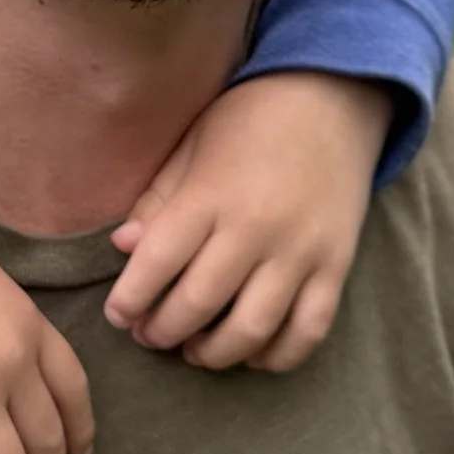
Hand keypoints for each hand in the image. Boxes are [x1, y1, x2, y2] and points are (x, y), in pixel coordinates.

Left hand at [104, 72, 391, 371]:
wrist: (332, 98)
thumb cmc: (249, 120)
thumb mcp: (192, 145)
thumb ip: (158, 199)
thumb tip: (122, 246)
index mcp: (211, 194)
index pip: (159, 261)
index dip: (130, 298)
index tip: (116, 316)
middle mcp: (256, 228)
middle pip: (199, 303)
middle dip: (163, 331)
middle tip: (148, 336)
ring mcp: (301, 251)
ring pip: (253, 328)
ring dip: (215, 353)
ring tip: (194, 351)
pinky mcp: (337, 266)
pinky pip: (309, 330)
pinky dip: (278, 355)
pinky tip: (252, 355)